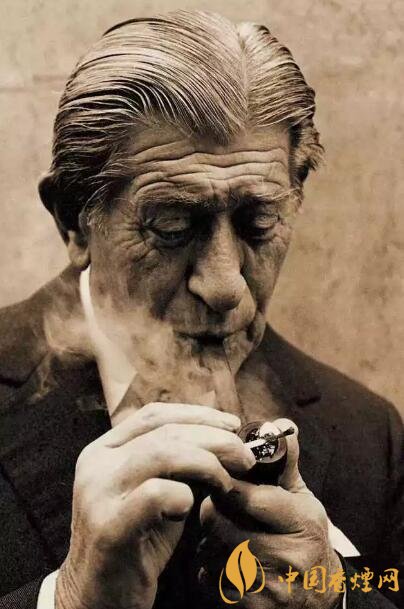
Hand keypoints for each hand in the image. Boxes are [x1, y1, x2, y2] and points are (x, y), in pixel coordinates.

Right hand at [55, 401, 254, 608]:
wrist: (97, 598)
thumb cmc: (136, 543)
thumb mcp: (158, 495)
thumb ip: (181, 466)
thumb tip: (226, 442)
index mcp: (105, 450)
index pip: (155, 415)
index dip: (198, 415)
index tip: (232, 424)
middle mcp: (97, 463)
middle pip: (165, 432)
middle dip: (214, 439)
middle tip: (245, 457)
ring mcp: (98, 492)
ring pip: (162, 453)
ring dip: (206, 462)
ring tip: (226, 482)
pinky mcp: (109, 526)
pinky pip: (156, 494)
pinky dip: (183, 495)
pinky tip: (191, 508)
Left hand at [199, 419, 341, 608]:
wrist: (319, 598)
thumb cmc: (305, 538)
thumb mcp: (303, 500)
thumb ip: (285, 464)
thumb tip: (281, 427)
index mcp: (301, 523)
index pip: (247, 496)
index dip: (225, 482)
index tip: (219, 474)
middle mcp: (285, 558)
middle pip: (218, 522)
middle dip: (213, 509)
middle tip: (219, 505)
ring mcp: (264, 588)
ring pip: (208, 549)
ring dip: (209, 538)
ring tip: (225, 534)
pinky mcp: (246, 608)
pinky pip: (208, 577)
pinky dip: (210, 567)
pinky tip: (226, 562)